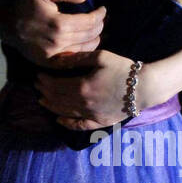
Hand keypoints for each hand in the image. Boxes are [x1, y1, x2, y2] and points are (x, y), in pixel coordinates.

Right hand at [10, 0, 106, 63]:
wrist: (8, 26)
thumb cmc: (27, 6)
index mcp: (59, 24)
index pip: (89, 21)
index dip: (99, 15)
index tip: (103, 10)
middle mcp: (59, 41)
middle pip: (90, 35)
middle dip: (99, 26)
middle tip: (102, 20)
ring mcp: (55, 55)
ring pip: (85, 49)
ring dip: (95, 39)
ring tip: (97, 31)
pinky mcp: (51, 63)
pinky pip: (74, 59)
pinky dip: (85, 52)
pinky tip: (88, 45)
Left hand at [34, 50, 151, 130]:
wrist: (145, 87)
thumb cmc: (124, 69)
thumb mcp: (101, 57)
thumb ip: (77, 59)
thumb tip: (57, 60)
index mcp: (81, 86)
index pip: (55, 85)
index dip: (44, 80)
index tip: (38, 75)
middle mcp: (83, 104)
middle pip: (57, 99)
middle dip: (44, 92)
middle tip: (36, 85)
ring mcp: (91, 115)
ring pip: (64, 113)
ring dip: (50, 106)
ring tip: (41, 100)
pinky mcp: (99, 122)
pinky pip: (79, 125)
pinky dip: (66, 123)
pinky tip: (58, 120)